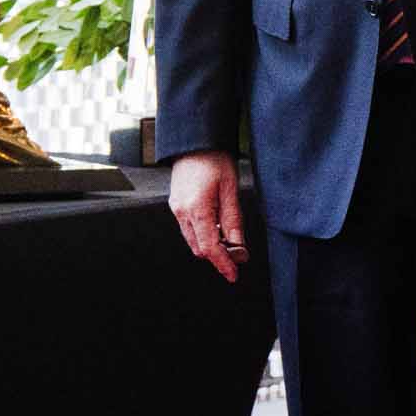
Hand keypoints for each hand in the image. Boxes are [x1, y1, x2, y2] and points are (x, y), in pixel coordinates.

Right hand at [169, 150, 248, 283]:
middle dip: (218, 255)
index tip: (233, 274)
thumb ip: (233, 220)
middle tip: (238, 253)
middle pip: (199, 248)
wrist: (195, 141)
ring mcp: (176, 208)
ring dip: (210, 244)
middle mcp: (182, 212)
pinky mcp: (176, 204)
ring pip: (193, 239)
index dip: (223, 264)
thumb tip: (238, 246)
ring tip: (228, 237)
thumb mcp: (231, 190)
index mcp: (197, 209)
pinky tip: (216, 225)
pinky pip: (188, 228)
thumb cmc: (214, 159)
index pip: (210, 248)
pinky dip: (203, 233)